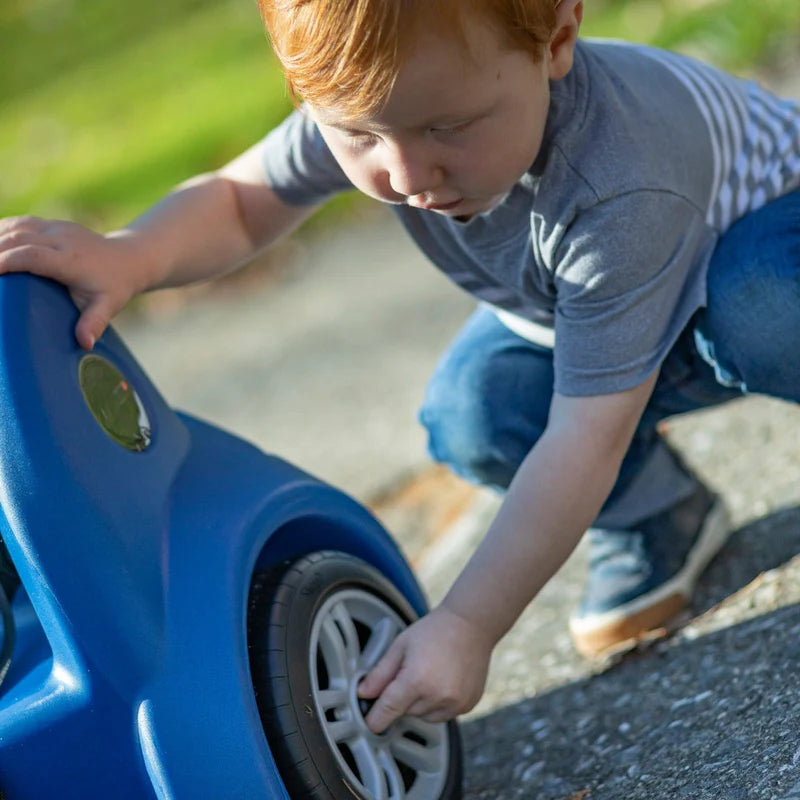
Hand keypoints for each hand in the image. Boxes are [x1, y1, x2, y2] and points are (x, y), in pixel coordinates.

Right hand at [0, 216, 151, 348]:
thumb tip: (84, 343)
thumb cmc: (115, 286)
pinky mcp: (51, 223)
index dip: (5, 261)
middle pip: (17, 237)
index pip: (32, 255)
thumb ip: (94, 322)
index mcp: (71, 260)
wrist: (128, 258)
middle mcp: (62, 238)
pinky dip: (0, 231)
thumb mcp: (109, 305)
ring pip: (15, 226)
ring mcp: (56, 227)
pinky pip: (19, 222)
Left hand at [357, 604, 493, 733]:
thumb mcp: (400, 646)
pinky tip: (443, 680)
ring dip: (421, 702)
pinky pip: (443, 714)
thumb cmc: (435, 631)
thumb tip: (362, 694)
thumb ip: (380, 673)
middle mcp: (437, 696)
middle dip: (403, 697)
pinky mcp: (467, 706)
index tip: (369, 723)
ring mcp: (455, 703)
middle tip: (411, 670)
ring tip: (430, 673)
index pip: (388, 710)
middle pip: (406, 712)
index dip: (374, 718)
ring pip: (424, 716)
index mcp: (417, 679)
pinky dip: (439, 703)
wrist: (471, 625)